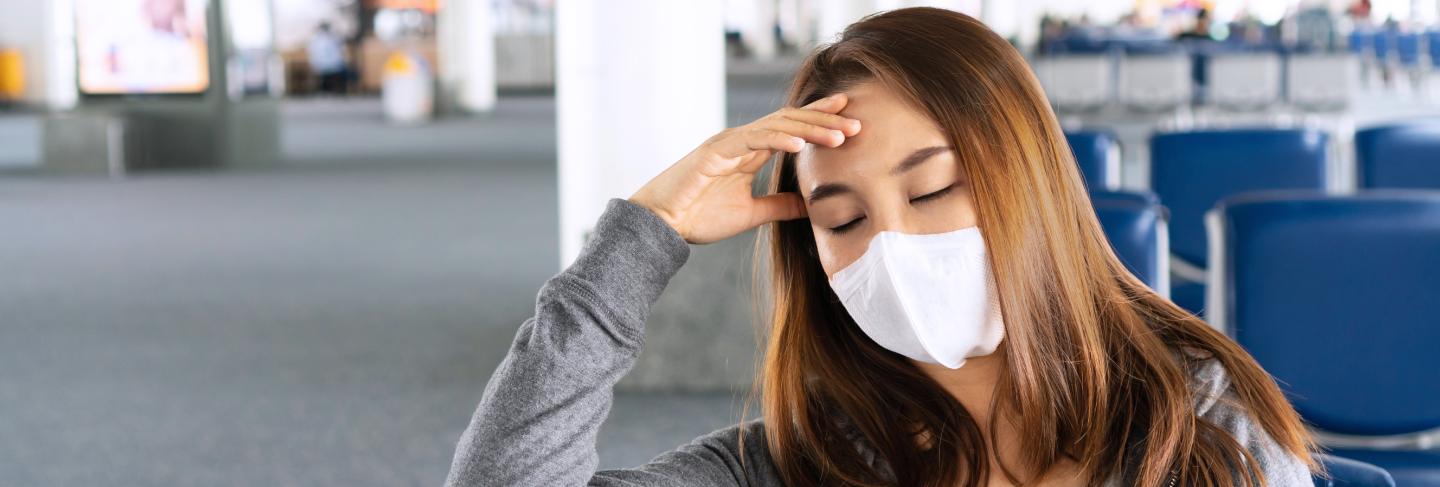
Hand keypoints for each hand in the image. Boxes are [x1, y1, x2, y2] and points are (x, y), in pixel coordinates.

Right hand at [629, 93, 860, 243]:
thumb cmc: (698, 218)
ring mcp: (727, 142)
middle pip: (790, 120)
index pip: (791, 128)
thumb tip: (810, 205)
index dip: (820, 120)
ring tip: (841, 134)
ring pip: (777, 125)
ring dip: (810, 128)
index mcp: (748, 150)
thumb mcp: (751, 213)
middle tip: (858, 120)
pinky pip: (752, 139)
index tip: (850, 117)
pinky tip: (801, 143)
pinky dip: (778, 139)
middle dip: (825, 119)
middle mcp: (740, 139)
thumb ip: (780, 206)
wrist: (660, 226)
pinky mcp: (715, 151)